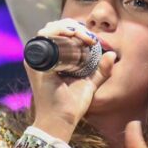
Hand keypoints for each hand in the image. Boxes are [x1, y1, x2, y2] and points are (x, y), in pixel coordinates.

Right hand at [27, 18, 116, 140]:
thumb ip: (100, 70)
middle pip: (52, 28)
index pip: (59, 34)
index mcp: (50, 61)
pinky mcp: (37, 63)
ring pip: (48, 30)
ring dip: (68, 28)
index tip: (92, 39)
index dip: (76, 30)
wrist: (61, 121)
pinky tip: (74, 36)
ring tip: (84, 37)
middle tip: (89, 37)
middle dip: (73, 26)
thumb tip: (112, 53)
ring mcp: (36, 60)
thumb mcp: (89, 84)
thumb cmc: (71, 106)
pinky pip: (45, 39)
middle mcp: (40, 58)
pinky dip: (60, 33)